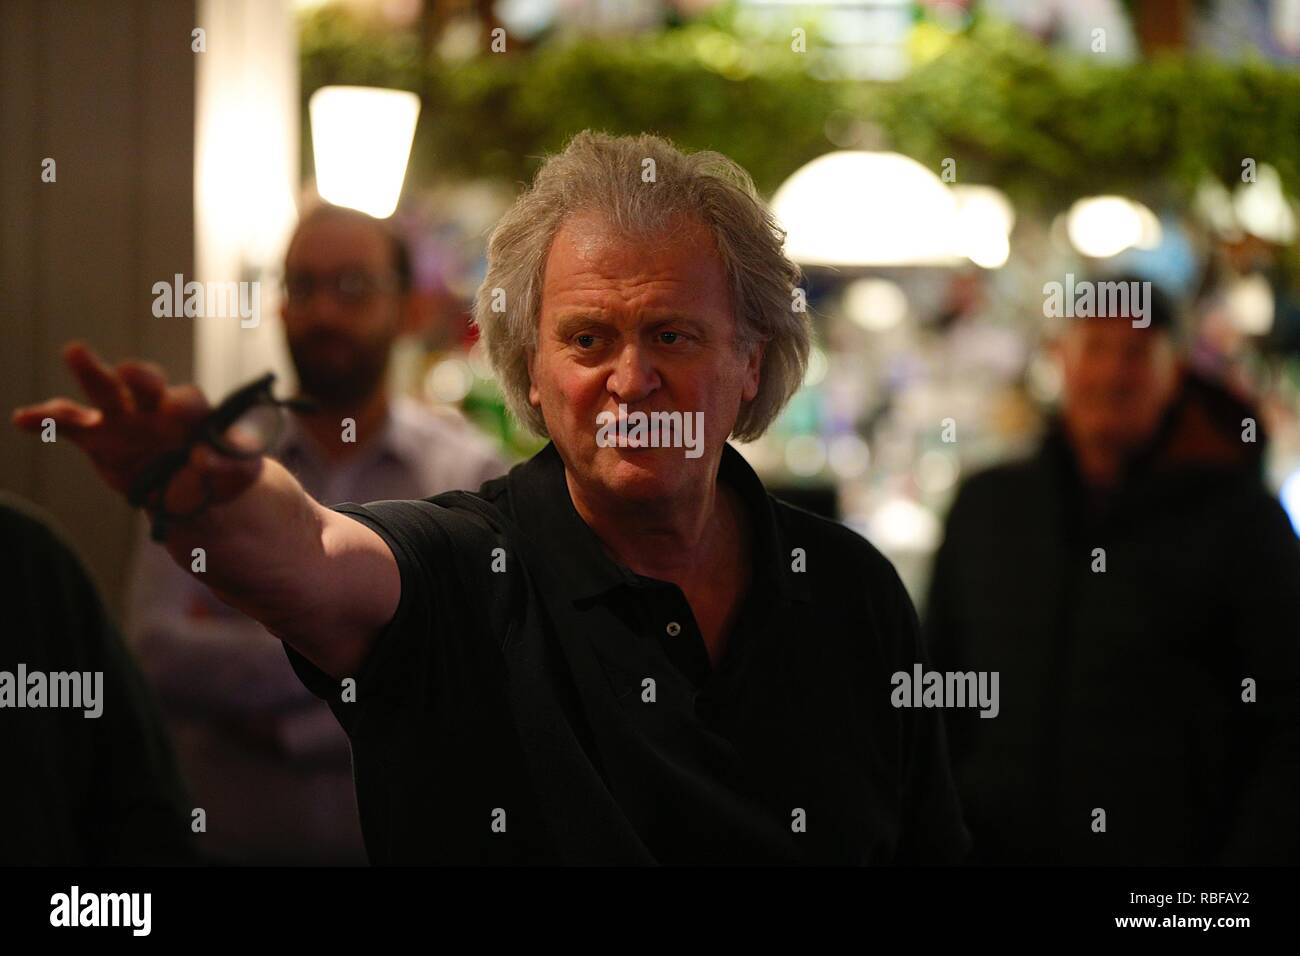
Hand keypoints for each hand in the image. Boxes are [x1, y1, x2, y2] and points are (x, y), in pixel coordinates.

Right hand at [11, 342, 261, 518]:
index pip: (189, 401)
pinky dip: (46, 420)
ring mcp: (123, 420)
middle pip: (147, 384)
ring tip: (76, 352)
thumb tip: (209, 459)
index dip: (183, 407)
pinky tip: (23, 419)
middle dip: (140, 377)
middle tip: (130, 372)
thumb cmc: (220, 473)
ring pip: (105, 392)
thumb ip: (234, 465)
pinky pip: (68, 427)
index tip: (178, 417)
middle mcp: (156, 407)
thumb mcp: (240, 474)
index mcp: (194, 413)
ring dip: (92, 373)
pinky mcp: (97, 438)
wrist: (193, 494)